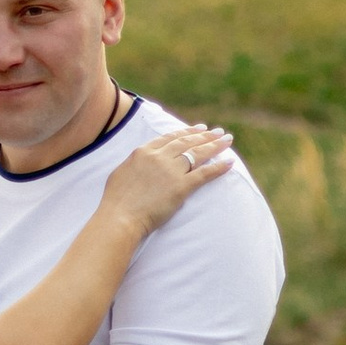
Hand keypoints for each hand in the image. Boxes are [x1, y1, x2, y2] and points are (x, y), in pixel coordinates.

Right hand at [104, 122, 235, 239]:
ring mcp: (171, 171)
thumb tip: (142, 160)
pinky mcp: (181, 187)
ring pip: (198, 153)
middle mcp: (159, 157)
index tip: (199, 128)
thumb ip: (136, 163)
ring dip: (215, 145)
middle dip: (205, 135)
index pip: (170, 138)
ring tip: (227, 140)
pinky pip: (204, 174)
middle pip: (187, 142)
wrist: (120, 216)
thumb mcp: (122, 172)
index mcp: (144, 152)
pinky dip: (219, 167)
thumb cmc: (116, 200)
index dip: (187, 132)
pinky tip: (230, 162)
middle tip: (219, 131)